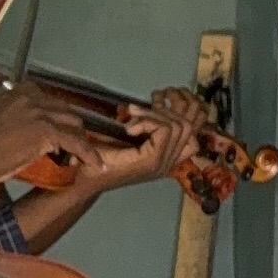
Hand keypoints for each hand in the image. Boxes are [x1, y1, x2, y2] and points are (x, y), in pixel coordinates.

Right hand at [0, 80, 108, 194]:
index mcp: (17, 92)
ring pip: (73, 124)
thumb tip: (21, 128)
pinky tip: (96, 165)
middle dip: (69, 127)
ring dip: (79, 140)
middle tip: (70, 143)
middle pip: (64, 109)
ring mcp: (41, 113)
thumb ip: (11, 117)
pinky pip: (77, 143)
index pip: (47, 99)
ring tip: (81, 155)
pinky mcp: (49, 132)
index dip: (54, 115)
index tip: (55, 126)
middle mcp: (31, 98)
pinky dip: (89, 155)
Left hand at [83, 104, 200, 194]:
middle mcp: (169, 162)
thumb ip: (148, 123)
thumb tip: (162, 99)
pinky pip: (165, 131)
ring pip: (180, 127)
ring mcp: (162, 164)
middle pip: (189, 126)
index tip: (155, 101)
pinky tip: (129, 128)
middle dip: (168, 108)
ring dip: (155, 113)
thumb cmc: (99, 156)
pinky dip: (148, 121)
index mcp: (166, 157)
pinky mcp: (152, 162)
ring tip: (132, 114)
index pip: (193, 131)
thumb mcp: (128, 136)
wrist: (85, 178)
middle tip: (139, 108)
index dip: (180, 110)